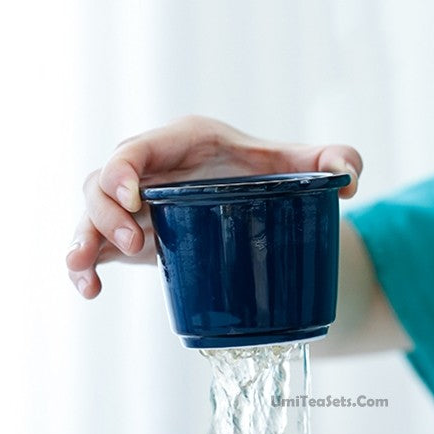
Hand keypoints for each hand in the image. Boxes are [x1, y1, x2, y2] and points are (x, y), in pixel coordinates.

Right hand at [66, 115, 362, 297]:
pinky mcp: (129, 235)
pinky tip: (90, 291)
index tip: (133, 196)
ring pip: (90, 213)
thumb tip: (350, 181)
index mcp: (182, 143)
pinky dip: (83, 265)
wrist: (253, 204)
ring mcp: (134, 205)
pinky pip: (92, 245)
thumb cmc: (269, 175)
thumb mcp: (300, 166)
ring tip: (93, 272)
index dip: (124, 168)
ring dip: (88, 239)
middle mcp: (150, 170)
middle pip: (103, 181)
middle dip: (108, 211)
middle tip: (140, 242)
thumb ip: (334, 160)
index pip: (139, 147)